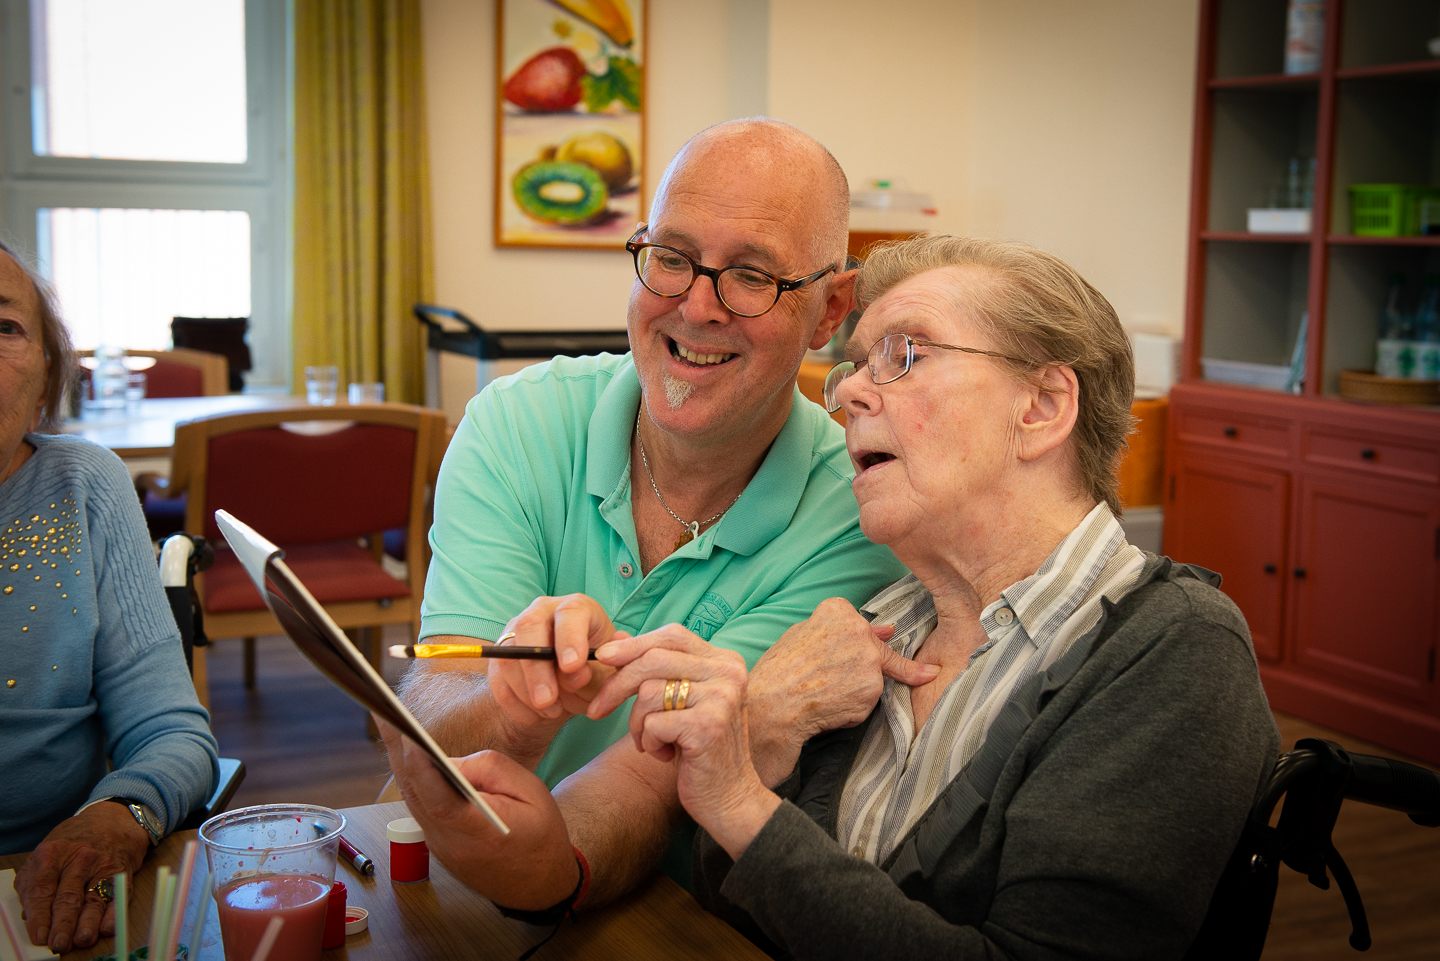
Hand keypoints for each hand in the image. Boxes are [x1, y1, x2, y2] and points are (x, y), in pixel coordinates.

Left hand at [15, 803, 149, 951]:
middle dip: (62, 924)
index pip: (41, 891)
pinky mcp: (121, 872)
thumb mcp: (47, 853)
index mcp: (51, 854)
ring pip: (92, 898)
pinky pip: (116, 896)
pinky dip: (113, 914)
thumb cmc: (74, 841)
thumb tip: (30, 916)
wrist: (112, 820)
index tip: (38, 936)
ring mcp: (101, 864)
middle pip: (67, 897)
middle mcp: (77, 858)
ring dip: (87, 923)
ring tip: (82, 939)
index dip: (39, 917)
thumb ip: (34, 881)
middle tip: (58, 943)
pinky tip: (107, 927)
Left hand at [376, 717, 579, 909]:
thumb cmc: (542, 835)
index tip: (408, 736)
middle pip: (415, 794)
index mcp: (481, 831)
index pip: (440, 800)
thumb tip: (450, 760)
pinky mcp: (437, 846)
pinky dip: (412, 780)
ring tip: (391, 727)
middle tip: (384, 715)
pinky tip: (409, 757)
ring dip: (400, 763)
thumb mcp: (533, 793)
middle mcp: (452, 843)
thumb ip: (493, 771)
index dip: (421, 768)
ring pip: (412, 800)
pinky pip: (419, 808)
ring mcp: (440, 847)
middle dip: (398, 752)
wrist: (539, 883)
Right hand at [488, 594, 620, 727]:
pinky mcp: (500, 655)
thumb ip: (601, 671)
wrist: (573, 684)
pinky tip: (535, 716)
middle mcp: (544, 611)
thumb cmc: (596, 671)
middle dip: (538, 668)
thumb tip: (582, 670)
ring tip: (552, 712)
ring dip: (526, 691)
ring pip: (509, 656)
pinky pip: (497, 678)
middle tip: (548, 700)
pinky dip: (514, 702)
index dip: (570, 638)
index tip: (573, 667)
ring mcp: (517, 631)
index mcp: (578, 608)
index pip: (570, 612)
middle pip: (529, 627)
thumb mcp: (608, 672)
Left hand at [587, 627, 781, 860]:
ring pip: (648, 692)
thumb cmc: (699, 748)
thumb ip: (656, 669)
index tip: (603, 658)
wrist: (730, 798)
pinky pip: (653, 723)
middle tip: (596, 710)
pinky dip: (647, 742)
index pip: (672, 635)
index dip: (634, 644)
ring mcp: (721, 698)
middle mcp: (728, 673)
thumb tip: (615, 638)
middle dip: (616, 685)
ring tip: (650, 742)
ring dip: (636, 724)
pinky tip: (664, 756)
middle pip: (653, 659)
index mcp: (725, 661)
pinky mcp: (708, 726)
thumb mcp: (681, 702)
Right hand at [745, 598, 937, 784]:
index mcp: (839, 612)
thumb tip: (889, 631)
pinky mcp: (873, 688)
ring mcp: (870, 660)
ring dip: (855, 686)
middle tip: (827, 677)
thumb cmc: (780, 671)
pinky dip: (855, 705)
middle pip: (871, 649)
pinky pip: (868, 698)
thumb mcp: (802, 636)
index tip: (832, 656)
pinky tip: (832, 705)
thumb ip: (843, 630)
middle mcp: (860, 630)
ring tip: (824, 692)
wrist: (773, 706)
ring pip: (872, 675)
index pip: (858, 625)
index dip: (845, 645)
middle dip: (856, 664)